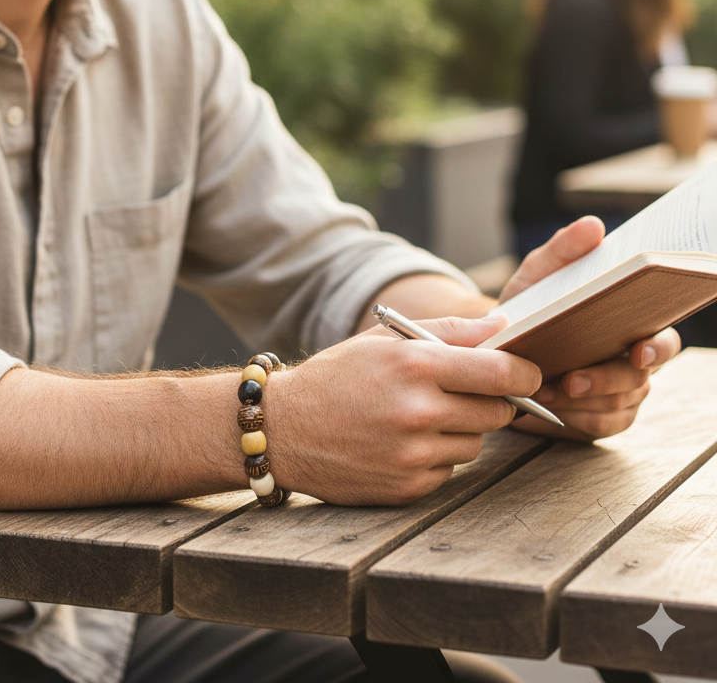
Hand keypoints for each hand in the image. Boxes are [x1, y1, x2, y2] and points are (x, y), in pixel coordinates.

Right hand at [267, 313, 540, 505]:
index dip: (524, 374)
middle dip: (491, 401)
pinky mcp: (407, 488)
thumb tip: (503, 324)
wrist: (284, 430)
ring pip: (475, 443)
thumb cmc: (338, 376)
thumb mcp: (386, 340)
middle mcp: (417, 412)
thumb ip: (450, 331)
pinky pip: (449, 470)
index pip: (499, 373)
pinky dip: (437, 456)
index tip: (529, 374)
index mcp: (414, 366)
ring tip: (422, 416)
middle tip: (466, 392)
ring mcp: (412, 455)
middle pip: (497, 412)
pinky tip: (404, 442)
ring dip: (462, 430)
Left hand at [500, 216, 680, 440]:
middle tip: (572, 379)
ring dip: (581, 401)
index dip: (657, 347)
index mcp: (630, 325)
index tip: (638, 350)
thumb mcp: (537, 273)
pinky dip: (572, 418)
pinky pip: (597, 426)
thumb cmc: (529, 305)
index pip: (663, 339)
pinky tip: (547, 406)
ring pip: (617, 406)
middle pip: (637, 379)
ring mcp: (619, 394)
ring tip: (546, 390)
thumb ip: (563, 249)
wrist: (497, 343)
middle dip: (605, 379)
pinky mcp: (598, 418)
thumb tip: (592, 226)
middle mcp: (632, 362)